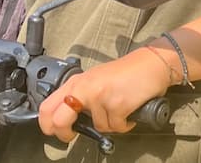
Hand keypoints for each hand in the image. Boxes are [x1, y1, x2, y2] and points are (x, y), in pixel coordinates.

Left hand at [37, 48, 171, 141]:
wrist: (152, 64)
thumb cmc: (127, 72)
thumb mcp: (95, 79)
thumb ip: (81, 95)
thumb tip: (70, 119)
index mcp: (77, 82)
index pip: (48, 107)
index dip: (47, 125)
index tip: (54, 131)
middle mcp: (85, 88)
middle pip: (60, 121)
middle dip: (65, 134)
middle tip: (72, 136)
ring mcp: (100, 97)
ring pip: (98, 127)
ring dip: (110, 124)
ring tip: (119, 109)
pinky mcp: (117, 106)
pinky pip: (117, 127)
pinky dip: (125, 124)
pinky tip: (129, 112)